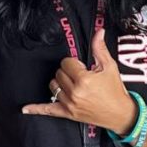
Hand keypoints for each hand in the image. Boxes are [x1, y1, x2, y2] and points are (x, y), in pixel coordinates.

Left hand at [21, 29, 136, 133]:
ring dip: (60, 83)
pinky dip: (36, 109)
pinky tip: (25, 109)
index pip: (66, 63)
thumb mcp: (110, 67)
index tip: (82, 67)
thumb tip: (98, 31)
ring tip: (73, 84)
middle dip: (68, 72)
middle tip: (80, 76)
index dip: (74, 63)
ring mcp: (70, 104)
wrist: (120, 114)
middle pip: (58, 73)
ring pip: (53, 86)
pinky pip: (48, 110)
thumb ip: (99, 49)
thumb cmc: (115, 90)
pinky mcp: (68, 114)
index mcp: (84, 79)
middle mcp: (75, 92)